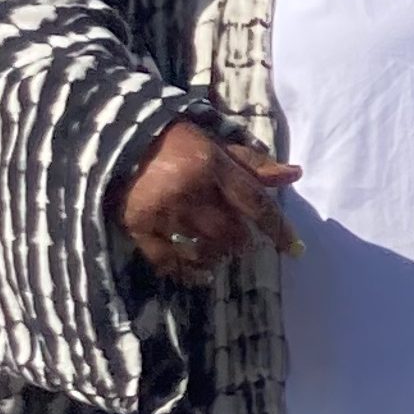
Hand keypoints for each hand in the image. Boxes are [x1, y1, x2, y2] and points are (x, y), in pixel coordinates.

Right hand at [112, 121, 301, 284]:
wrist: (118, 139)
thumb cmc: (177, 143)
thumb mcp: (218, 146)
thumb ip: (254, 165)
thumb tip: (295, 174)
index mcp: (212, 164)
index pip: (255, 203)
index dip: (278, 229)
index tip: (295, 250)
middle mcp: (189, 189)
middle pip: (232, 232)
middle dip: (242, 241)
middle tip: (242, 242)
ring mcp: (162, 209)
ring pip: (204, 248)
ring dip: (218, 255)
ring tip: (219, 252)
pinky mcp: (138, 224)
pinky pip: (168, 259)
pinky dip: (187, 271)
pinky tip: (199, 274)